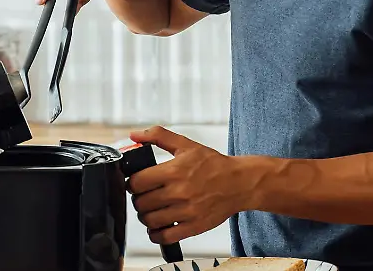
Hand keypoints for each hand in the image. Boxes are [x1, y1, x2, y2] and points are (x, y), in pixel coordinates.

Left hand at [127, 126, 245, 244]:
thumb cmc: (213, 164)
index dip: (132, 183)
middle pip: (141, 203)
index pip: (137, 183)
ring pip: (149, 220)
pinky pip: (165, 237)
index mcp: (174, 171)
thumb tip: (134, 135)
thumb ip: (158, 136)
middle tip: (144, 196)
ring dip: (145, 216)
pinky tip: (158, 226)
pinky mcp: (194, 227)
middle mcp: (179, 192)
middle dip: (138, 199)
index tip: (137, 183)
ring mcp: (186, 212)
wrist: (240, 183)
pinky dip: (156, 234)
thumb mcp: (186, 144)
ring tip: (151, 210)